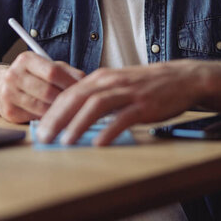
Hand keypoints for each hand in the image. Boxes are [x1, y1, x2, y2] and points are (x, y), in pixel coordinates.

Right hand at [0, 51, 84, 122]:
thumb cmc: (32, 76)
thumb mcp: (47, 67)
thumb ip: (68, 72)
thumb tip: (89, 82)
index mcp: (26, 60)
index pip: (53, 71)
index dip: (71, 82)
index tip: (85, 90)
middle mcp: (14, 75)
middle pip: (48, 91)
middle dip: (67, 99)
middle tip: (81, 105)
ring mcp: (9, 94)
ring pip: (42, 107)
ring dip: (59, 112)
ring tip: (72, 112)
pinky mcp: (9, 112)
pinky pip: (35, 118)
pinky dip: (48, 119)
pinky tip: (57, 118)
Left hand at [36, 60, 207, 145]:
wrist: (180, 78)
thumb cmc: (145, 86)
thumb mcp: (116, 86)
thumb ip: (96, 98)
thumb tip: (71, 119)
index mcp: (100, 78)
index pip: (68, 93)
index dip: (51, 111)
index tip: (39, 129)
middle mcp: (110, 82)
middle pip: (76, 98)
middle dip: (57, 119)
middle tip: (44, 138)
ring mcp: (127, 92)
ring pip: (96, 105)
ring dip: (78, 124)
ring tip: (65, 142)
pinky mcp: (144, 104)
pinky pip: (123, 117)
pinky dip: (109, 130)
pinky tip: (99, 143)